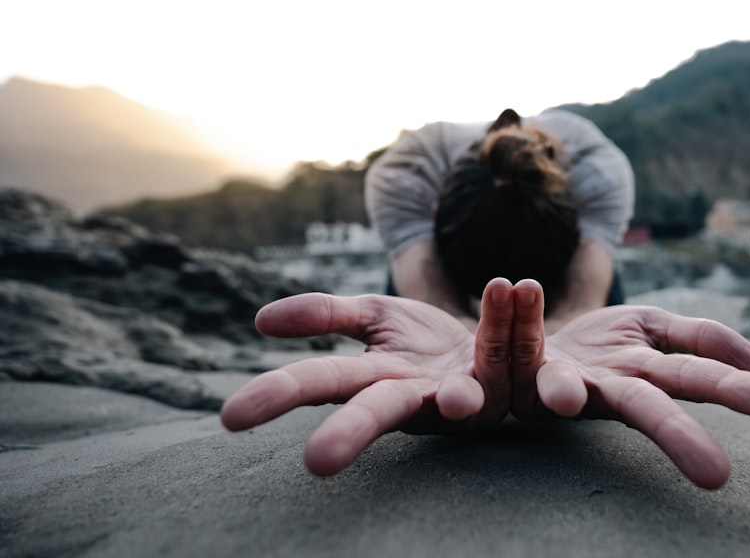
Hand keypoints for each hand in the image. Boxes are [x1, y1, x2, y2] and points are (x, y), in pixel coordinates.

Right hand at [220, 278, 517, 475]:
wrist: (492, 341)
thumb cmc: (423, 340)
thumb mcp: (373, 317)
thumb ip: (325, 315)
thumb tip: (261, 321)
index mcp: (374, 381)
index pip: (318, 383)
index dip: (278, 396)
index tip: (231, 418)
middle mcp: (416, 398)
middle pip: (376, 415)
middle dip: (349, 435)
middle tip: (317, 462)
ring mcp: (465, 394)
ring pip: (461, 401)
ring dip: (462, 396)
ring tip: (462, 399)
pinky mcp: (511, 380)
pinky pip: (516, 356)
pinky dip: (512, 321)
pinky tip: (514, 289)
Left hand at [508, 279, 749, 488]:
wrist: (538, 339)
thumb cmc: (606, 345)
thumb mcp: (656, 329)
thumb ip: (700, 338)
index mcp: (647, 373)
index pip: (697, 378)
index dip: (736, 391)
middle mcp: (605, 386)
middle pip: (644, 409)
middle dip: (677, 435)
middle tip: (716, 473)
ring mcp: (558, 379)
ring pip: (561, 389)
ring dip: (560, 389)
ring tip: (560, 396)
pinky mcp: (515, 365)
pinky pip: (510, 345)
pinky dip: (516, 317)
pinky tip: (518, 291)